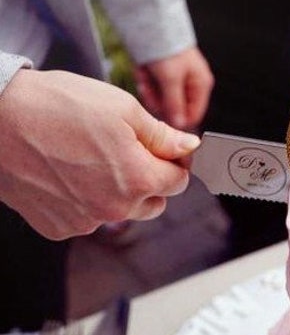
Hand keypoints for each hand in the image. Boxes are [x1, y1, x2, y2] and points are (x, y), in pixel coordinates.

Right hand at [0, 69, 199, 239]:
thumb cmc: (55, 107)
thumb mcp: (121, 109)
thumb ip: (161, 135)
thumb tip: (189, 147)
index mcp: (138, 180)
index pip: (178, 182)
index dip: (174, 164)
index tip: (164, 152)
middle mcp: (116, 209)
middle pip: (154, 203)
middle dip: (149, 181)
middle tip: (126, 154)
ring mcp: (86, 222)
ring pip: (121, 213)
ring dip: (118, 194)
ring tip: (92, 163)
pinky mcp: (60, 227)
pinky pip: (87, 219)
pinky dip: (85, 203)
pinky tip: (68, 176)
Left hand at [134, 47, 213, 129]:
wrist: (149, 23)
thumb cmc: (166, 46)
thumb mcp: (170, 80)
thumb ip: (175, 105)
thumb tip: (179, 124)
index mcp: (201, 84)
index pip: (194, 115)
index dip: (179, 120)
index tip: (164, 120)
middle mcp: (191, 83)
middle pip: (176, 108)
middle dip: (159, 101)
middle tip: (149, 91)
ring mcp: (176, 79)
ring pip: (162, 99)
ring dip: (150, 91)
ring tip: (145, 78)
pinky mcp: (163, 75)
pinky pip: (154, 88)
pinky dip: (146, 83)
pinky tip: (142, 72)